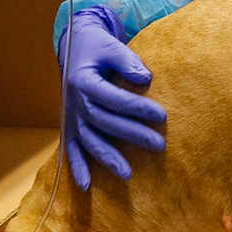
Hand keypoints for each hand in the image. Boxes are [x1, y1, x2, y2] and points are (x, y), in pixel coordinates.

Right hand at [58, 6, 166, 189]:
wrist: (72, 46)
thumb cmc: (96, 46)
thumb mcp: (110, 46)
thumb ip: (128, 61)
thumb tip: (146, 79)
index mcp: (83, 81)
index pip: (114, 99)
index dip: (138, 107)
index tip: (162, 115)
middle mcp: (74, 101)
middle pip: (105, 122)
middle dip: (132, 135)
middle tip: (159, 145)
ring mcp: (70, 116)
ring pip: (89, 140)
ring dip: (107, 159)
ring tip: (128, 175)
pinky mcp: (69, 125)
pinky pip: (71, 149)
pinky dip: (77, 168)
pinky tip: (87, 186)